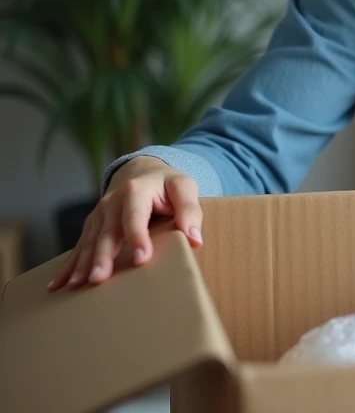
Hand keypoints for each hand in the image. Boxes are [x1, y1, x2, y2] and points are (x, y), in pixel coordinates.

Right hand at [46, 156, 203, 291]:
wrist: (142, 171)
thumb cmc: (166, 184)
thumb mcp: (184, 188)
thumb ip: (190, 210)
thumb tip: (195, 238)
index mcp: (136, 191)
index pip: (135, 216)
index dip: (137, 237)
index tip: (140, 258)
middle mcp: (112, 202)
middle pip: (107, 232)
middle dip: (102, 256)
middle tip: (98, 279)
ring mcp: (99, 214)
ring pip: (89, 241)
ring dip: (81, 264)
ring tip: (76, 286)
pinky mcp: (93, 225)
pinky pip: (79, 247)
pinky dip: (68, 266)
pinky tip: (58, 284)